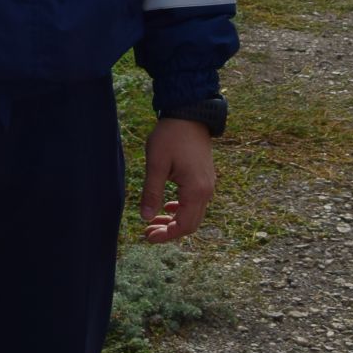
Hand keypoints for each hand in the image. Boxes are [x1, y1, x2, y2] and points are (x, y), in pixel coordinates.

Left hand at [139, 117, 215, 242]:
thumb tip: (145, 217)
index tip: (147, 237)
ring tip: (153, 221)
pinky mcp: (204, 178)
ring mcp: (207, 185)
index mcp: (195, 191)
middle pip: (190, 224)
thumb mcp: (156, 164)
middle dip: (169, 231)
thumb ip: (151, 192)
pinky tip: (167, 206)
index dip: (166, 235)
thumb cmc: (171, 137)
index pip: (184, 225)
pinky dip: (181, 209)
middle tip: (147, 232)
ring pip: (193, 214)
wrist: (189, 115)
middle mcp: (206, 191)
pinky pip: (195, 202)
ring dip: (174, 221)